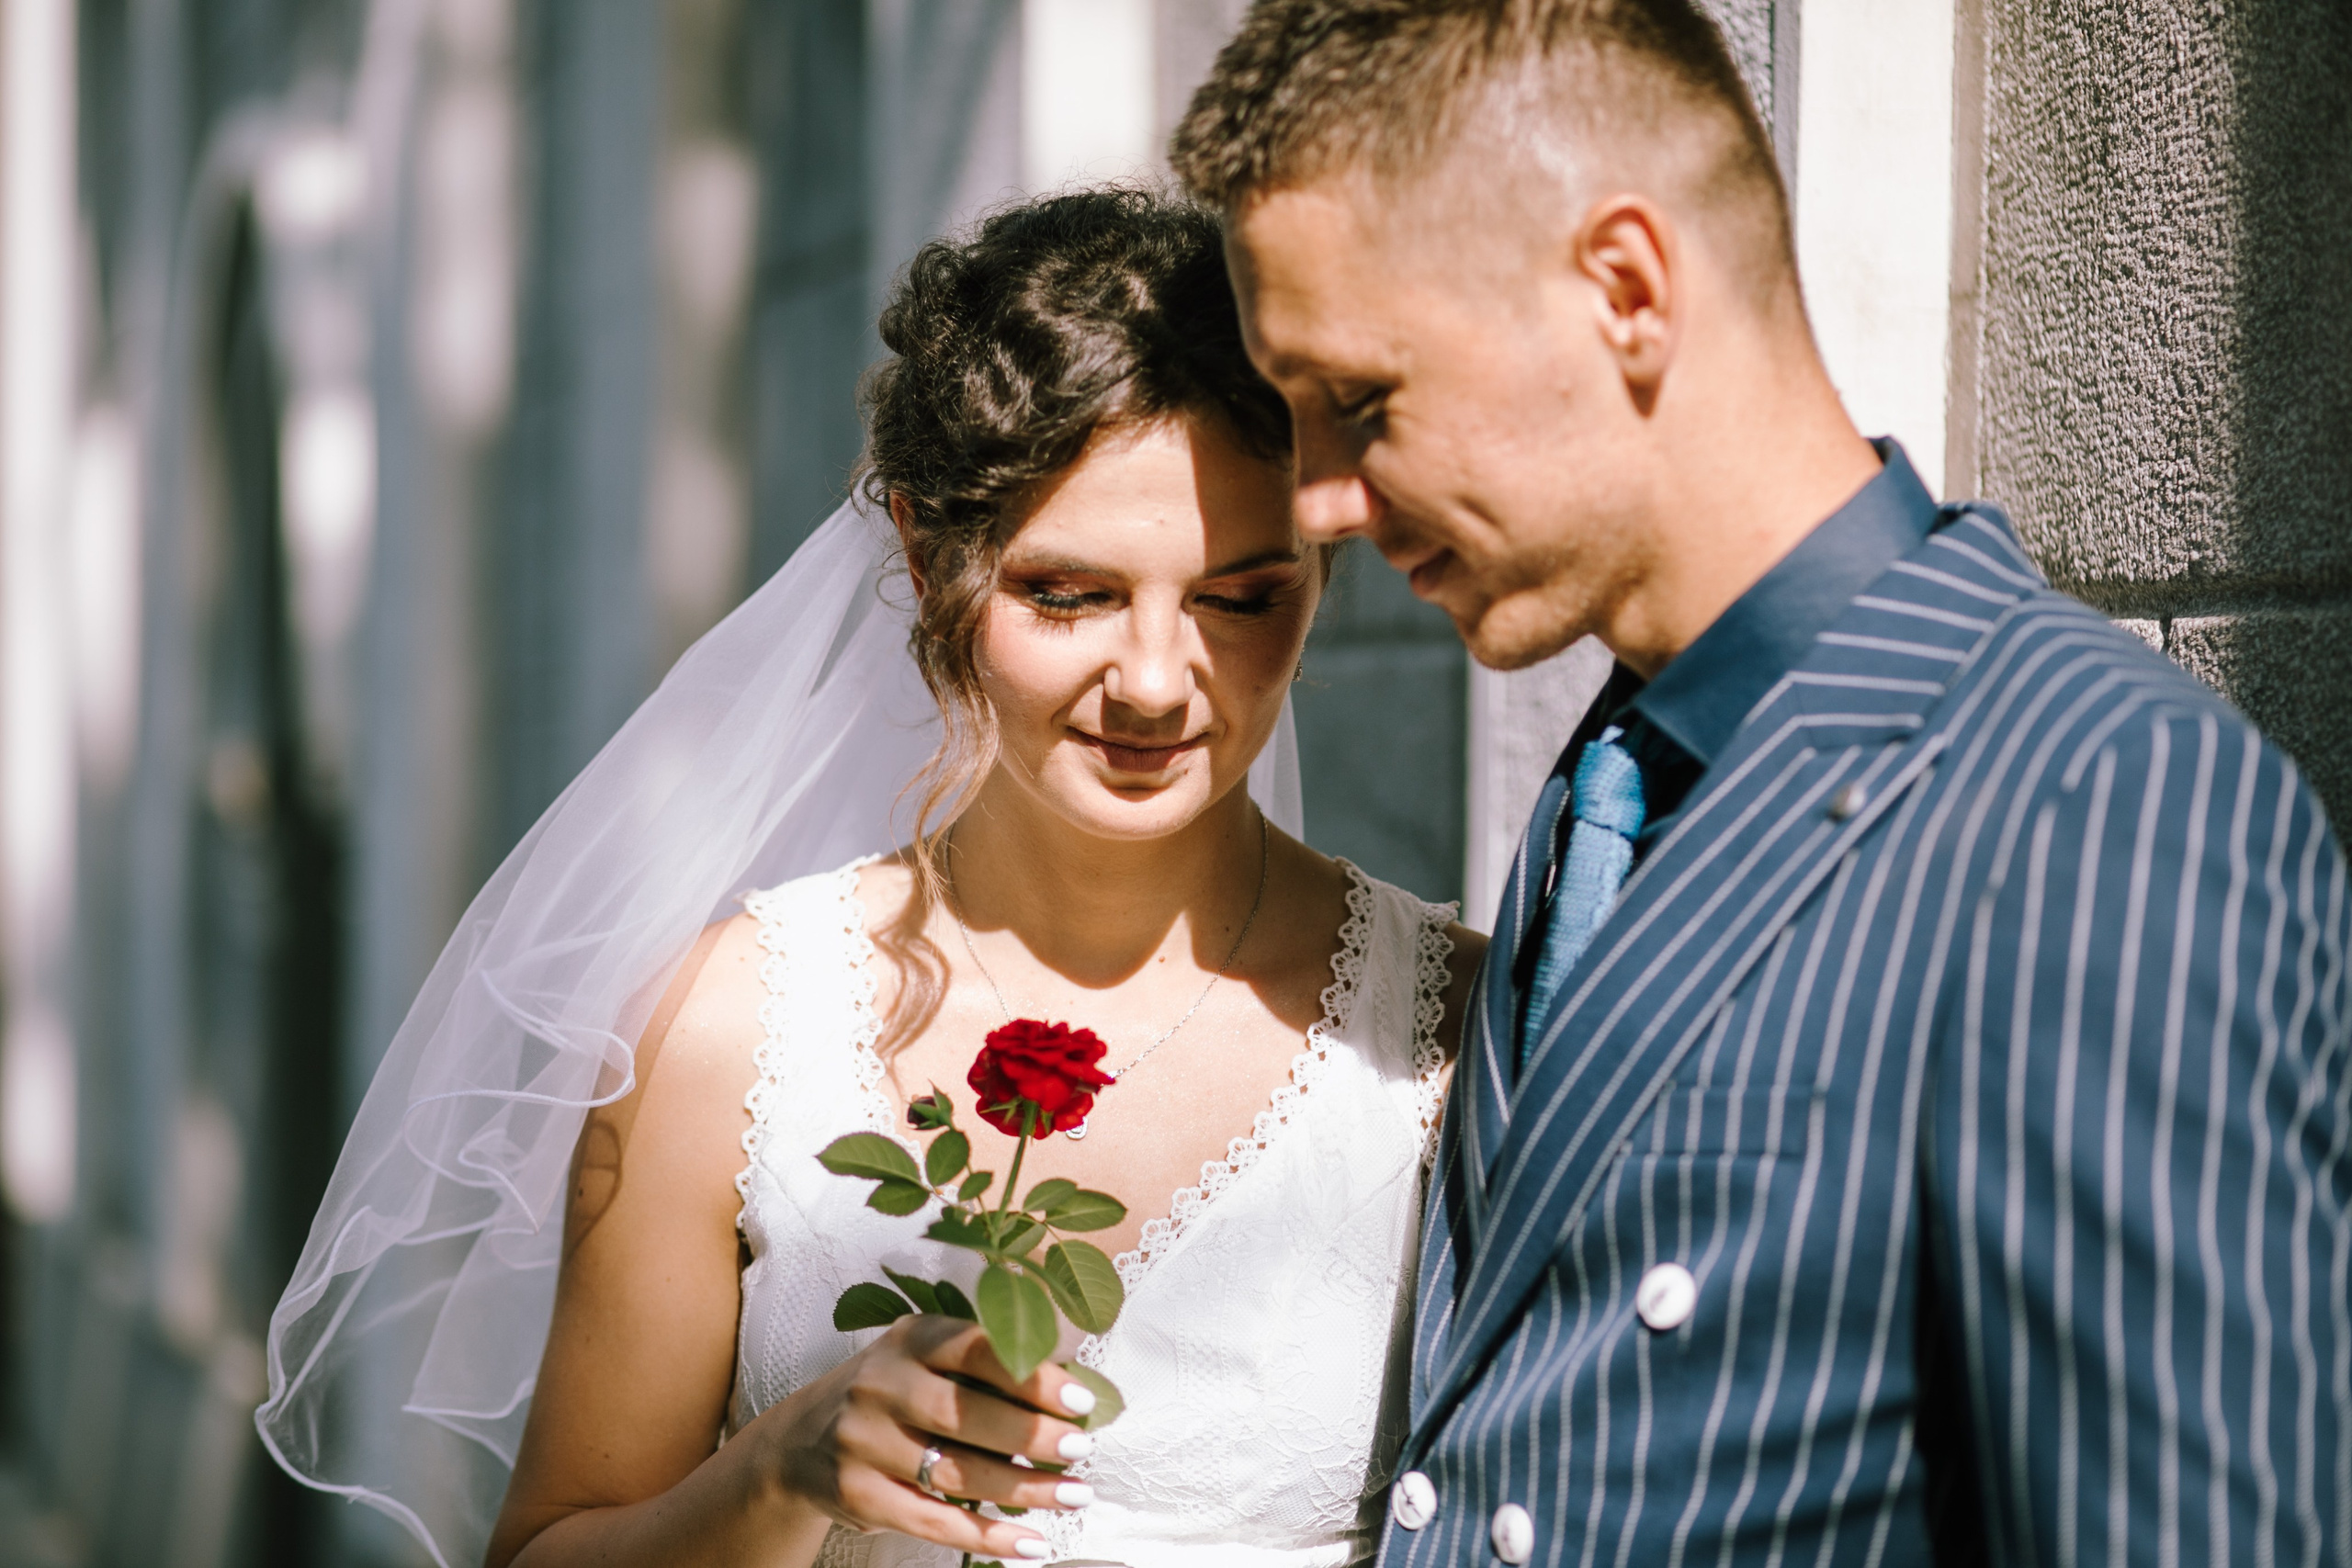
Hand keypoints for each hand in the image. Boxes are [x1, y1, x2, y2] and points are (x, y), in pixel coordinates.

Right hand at [755, 1313, 1098, 1558]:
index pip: (976, 1349)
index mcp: (910, 1339)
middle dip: (1032, 1435)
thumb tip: (1074, 1397)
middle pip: (965, 1413)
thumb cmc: (893, 1395)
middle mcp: (881, 1385)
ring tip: (1075, 1495)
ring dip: (1024, 1489)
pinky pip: (934, 1522)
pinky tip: (1031, 1543)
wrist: (800, 1442)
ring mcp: (863, 1441)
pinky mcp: (859, 1494)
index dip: (1031, 1376)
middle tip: (1082, 1450)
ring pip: (955, 1473)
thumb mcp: (924, 1360)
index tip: (1081, 1401)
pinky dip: (989, 1537)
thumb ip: (983, 1369)